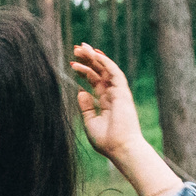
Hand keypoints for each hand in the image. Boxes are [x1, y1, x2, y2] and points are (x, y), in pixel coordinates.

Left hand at [69, 45, 144, 161]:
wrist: (120, 148)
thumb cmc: (106, 140)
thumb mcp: (90, 122)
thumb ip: (86, 107)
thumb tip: (80, 91)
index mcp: (106, 102)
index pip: (95, 81)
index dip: (85, 71)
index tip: (73, 63)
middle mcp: (113, 95)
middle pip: (100, 72)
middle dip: (89, 60)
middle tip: (76, 49)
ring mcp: (119, 93)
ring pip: (107, 70)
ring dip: (95, 58)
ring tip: (81, 48)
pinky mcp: (123, 93)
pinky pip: (115, 74)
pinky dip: (106, 63)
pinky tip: (96, 55)